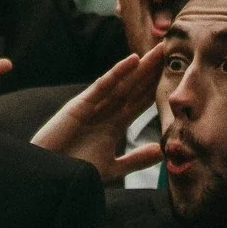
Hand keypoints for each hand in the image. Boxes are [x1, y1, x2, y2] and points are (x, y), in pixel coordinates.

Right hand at [32, 48, 164, 181]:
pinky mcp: (79, 105)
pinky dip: (117, 72)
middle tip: (172, 50)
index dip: (158, 87)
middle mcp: (105, 111)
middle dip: (153, 70)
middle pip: (135, 87)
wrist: (49, 178)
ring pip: (123, 82)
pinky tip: (133, 60)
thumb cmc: (75, 172)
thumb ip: (135, 160)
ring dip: (142, 66)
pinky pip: (102, 86)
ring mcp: (93, 106)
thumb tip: (162, 151)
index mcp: (113, 124)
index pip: (141, 101)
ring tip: (160, 49)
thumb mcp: (112, 168)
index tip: (177, 74)